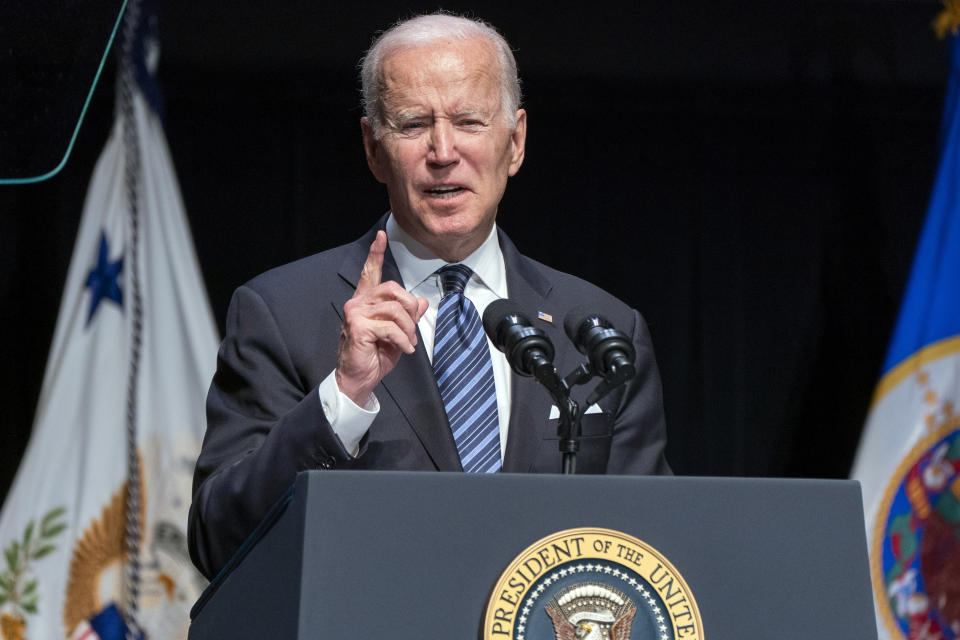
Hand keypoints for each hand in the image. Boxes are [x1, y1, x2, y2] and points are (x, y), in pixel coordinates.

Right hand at [336, 231, 428, 404]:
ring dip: (407, 328)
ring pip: (394, 309)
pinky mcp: (357, 327)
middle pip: (392, 289)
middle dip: (409, 308)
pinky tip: (404, 350)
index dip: (376, 253)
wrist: (359, 379)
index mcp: (366, 301)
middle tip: (412, 329)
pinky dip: (403, 340)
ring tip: (408, 342)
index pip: (370, 272)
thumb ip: (407, 316)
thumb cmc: (374, 356)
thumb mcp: (398, 334)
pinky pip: (390, 327)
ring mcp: (355, 314)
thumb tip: (420, 301)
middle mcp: (358, 303)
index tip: (381, 236)